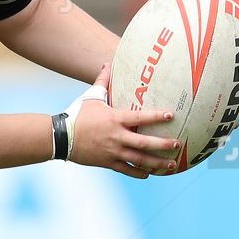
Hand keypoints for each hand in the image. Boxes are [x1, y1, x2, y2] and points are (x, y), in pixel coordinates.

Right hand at [67, 64, 180, 178]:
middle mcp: (117, 136)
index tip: (172, 115)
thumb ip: (103, 82)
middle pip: (145, 143)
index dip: (157, 116)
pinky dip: (138, 173)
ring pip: (139, 160)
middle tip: (177, 145)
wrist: (60, 136)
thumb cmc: (77, 114)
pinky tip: (148, 174)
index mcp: (115, 119)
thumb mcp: (91, 97)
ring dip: (157, 163)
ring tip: (171, 165)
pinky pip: (126, 169)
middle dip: (163, 145)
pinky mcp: (107, 162)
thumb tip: (107, 64)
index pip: (141, 117)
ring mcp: (113, 151)